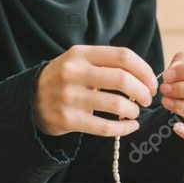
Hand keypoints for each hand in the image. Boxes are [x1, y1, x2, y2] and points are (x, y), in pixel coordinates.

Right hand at [35, 45, 158, 136]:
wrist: (31, 100)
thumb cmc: (66, 79)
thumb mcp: (80, 61)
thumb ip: (108, 63)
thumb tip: (146, 75)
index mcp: (81, 54)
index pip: (123, 56)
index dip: (144, 70)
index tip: (152, 81)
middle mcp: (74, 73)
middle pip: (122, 79)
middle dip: (143, 91)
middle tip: (147, 98)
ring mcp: (70, 97)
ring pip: (116, 104)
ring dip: (134, 110)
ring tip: (135, 112)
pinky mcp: (69, 120)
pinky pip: (105, 127)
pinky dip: (124, 128)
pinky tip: (131, 126)